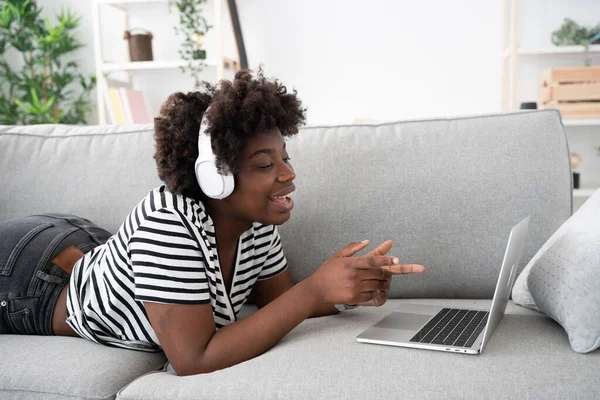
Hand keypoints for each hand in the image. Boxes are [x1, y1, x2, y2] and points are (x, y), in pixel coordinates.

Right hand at [307, 240, 422, 305]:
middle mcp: (354, 276)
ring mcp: (355, 288)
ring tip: (381, 280)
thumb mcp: (338, 255)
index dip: (385, 259)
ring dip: (383, 283)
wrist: (317, 289)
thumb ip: (353, 247)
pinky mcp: (355, 298)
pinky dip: (376, 292)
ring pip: (378, 285)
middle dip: (386, 272)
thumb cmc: (328, 270)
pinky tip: (373, 288)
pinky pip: (373, 295)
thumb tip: (368, 241)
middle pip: (379, 274)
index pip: (372, 261)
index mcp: (351, 263)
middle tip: (388, 271)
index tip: (396, 259)